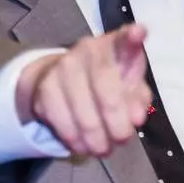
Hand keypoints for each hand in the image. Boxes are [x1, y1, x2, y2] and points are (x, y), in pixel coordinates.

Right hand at [15, 24, 152, 156]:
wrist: (64, 80)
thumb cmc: (110, 82)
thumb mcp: (131, 88)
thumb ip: (139, 100)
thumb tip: (136, 118)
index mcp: (116, 46)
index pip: (125, 39)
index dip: (132, 36)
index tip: (138, 33)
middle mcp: (89, 49)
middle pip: (104, 85)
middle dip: (115, 120)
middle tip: (122, 139)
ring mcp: (63, 65)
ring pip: (81, 109)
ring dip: (95, 137)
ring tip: (103, 148)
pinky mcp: (45, 86)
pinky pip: (60, 120)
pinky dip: (74, 139)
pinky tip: (82, 146)